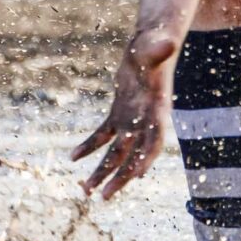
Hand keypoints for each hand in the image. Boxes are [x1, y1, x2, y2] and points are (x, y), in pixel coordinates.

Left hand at [69, 35, 177, 200]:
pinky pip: (103, 135)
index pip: (155, 140)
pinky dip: (89, 147)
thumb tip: (167, 42)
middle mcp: (146, 120)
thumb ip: (160, 49)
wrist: (153, 43)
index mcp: (158, 109)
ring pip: (117, 152)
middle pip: (134, 155)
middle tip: (104, 197)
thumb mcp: (157, 45)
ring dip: (102, 171)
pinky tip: (73, 158)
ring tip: (85, 192)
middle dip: (120, 177)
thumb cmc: (156, 42)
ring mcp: (132, 119)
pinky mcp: (119, 113)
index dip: (146, 158)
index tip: (135, 177)